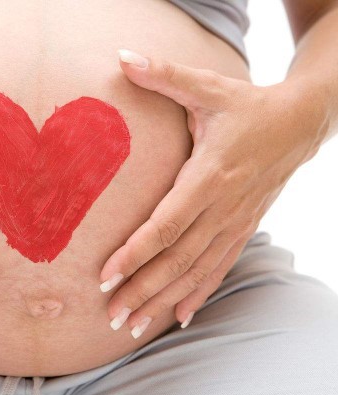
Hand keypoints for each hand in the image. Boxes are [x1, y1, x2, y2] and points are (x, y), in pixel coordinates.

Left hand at [100, 49, 325, 337]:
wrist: (299, 123)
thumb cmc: (246, 106)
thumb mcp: (208, 87)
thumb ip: (164, 75)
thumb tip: (121, 57)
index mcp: (210, 175)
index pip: (166, 223)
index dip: (135, 251)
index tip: (106, 275)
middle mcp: (223, 207)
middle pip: (177, 259)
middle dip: (142, 290)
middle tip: (110, 316)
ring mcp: (235, 223)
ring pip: (195, 271)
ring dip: (162, 300)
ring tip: (131, 326)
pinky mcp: (243, 229)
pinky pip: (219, 269)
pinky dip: (197, 295)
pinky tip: (178, 318)